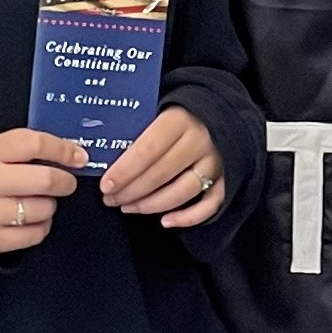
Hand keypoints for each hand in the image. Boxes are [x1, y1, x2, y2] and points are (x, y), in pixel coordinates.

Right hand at [0, 129, 83, 253]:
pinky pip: (36, 233)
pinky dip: (41, 226)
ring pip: (44, 209)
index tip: (79, 156)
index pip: (35, 144)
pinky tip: (31, 219)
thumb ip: (26, 148)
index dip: (63, 149)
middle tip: (66, 182)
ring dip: (50, 205)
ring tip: (38, 201)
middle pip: (46, 180)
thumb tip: (72, 153)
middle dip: (65, 181)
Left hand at [101, 103, 226, 226]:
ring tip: (128, 207)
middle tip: (110, 199)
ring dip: (151, 205)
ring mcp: (215, 162)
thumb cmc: (177, 116)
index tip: (106, 185)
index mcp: (179, 120)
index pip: (148, 149)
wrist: (217, 113)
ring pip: (181, 192)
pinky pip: (209, 205)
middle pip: (161, 174)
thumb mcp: (157, 111)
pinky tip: (165, 222)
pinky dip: (188, 218)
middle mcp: (199, 141)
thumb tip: (104, 154)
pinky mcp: (227, 179)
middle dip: (131, 191)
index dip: (124, 171)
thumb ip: (138, 129)